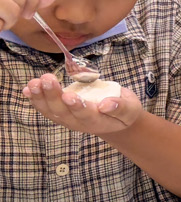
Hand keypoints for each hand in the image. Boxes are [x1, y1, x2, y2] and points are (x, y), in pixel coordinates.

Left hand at [22, 73, 142, 135]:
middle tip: (48, 79)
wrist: (114, 119)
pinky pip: (45, 108)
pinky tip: (28, 89)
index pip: (85, 115)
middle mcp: (78, 123)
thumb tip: (107, 104)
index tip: (69, 95)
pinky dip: (35, 99)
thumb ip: (121, 107)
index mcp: (97, 122)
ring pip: (50, 110)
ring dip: (40, 96)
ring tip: (34, 82)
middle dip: (53, 95)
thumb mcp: (130, 109)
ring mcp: (66, 119)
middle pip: (62, 111)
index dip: (77, 106)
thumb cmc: (124, 111)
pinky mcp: (60, 113)